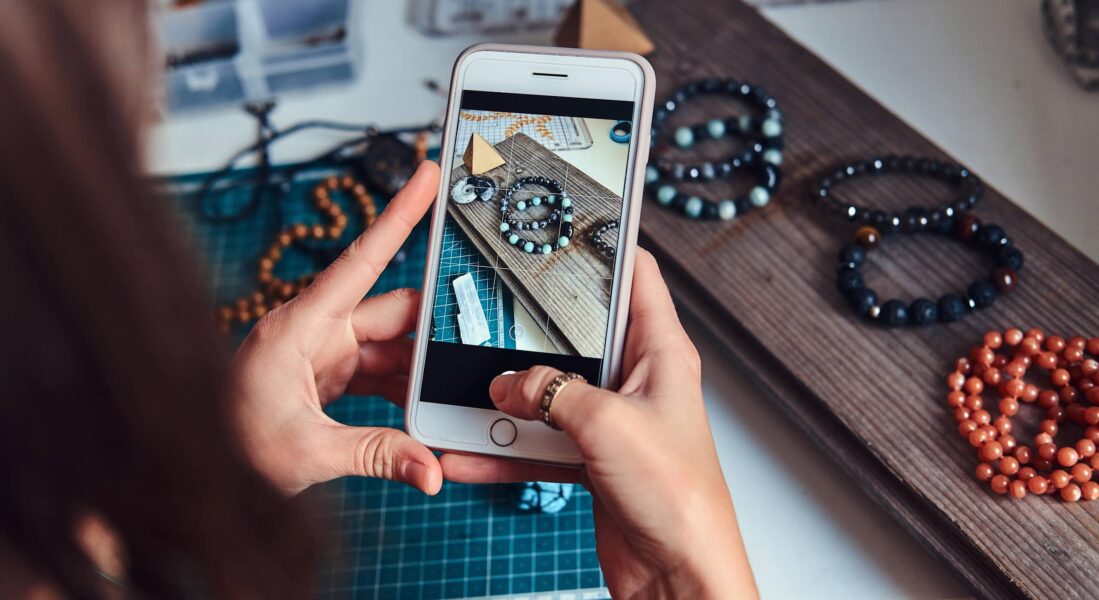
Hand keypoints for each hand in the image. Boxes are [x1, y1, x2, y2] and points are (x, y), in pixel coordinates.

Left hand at [232, 161, 442, 495]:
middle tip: (467, 355)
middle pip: (391, 313)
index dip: (398, 216)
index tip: (426, 174)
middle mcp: (315, 331)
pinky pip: (380, 373)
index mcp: (300, 326)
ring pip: (391, 347)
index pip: (361, 261)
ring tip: (444, 400)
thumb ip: (376, 454)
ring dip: (418, 374)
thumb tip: (430, 468)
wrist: (194, 470)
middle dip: (431, 335)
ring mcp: (324, 353)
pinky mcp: (330, 377)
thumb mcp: (308, 452)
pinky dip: (403, 392)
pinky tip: (421, 415)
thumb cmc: (228, 448)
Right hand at [440, 250, 757, 597]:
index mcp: (661, 352)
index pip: (636, 276)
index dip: (604, 244)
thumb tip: (507, 382)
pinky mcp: (590, 458)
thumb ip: (550, 392)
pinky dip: (504, 448)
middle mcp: (636, 380)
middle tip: (488, 310)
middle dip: (530, 328)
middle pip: (576, 334)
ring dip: (506, 397)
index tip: (564, 222)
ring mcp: (611, 420)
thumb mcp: (606, 424)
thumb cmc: (679, 497)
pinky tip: (468, 452)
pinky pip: (537, 442)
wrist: (678, 572)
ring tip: (463, 391)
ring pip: (547, 392)